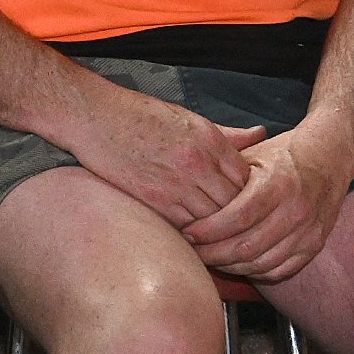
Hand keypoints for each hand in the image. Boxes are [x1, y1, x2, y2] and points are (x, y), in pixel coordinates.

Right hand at [63, 83, 266, 230]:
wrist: (93, 117)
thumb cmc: (139, 114)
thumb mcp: (187, 117)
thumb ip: (226, 133)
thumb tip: (259, 134)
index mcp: (209, 139)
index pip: (247, 178)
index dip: (251, 194)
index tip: (247, 203)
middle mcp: (198, 162)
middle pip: (235, 202)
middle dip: (239, 216)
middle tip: (241, 229)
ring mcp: (177, 182)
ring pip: (214, 219)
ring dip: (218, 230)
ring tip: (222, 239)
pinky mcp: (155, 199)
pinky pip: (188, 227)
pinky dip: (195, 235)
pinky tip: (196, 237)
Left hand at [180, 124, 353, 284]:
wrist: (328, 158)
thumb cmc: (280, 155)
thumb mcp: (251, 155)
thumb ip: (224, 177)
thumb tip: (187, 198)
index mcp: (277, 184)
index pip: (237, 217)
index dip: (208, 230)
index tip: (187, 233)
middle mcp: (296, 210)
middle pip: (247, 246)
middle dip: (214, 254)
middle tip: (193, 251)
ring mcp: (308, 231)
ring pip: (262, 263)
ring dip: (231, 266)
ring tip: (210, 258)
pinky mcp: (315, 245)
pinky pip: (281, 270)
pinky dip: (255, 272)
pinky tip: (237, 263)